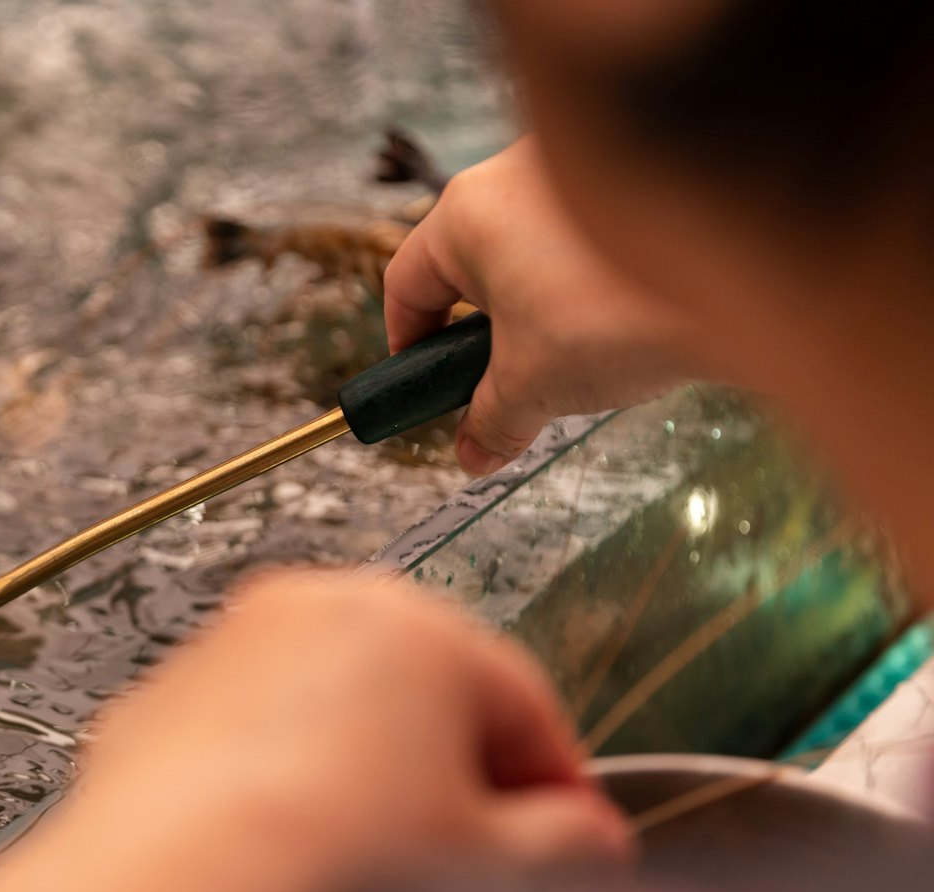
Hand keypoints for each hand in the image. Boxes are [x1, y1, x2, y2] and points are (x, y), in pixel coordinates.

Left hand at [57, 570, 632, 891]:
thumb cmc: (331, 876)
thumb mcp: (490, 873)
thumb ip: (568, 846)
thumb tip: (588, 838)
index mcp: (418, 626)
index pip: (524, 704)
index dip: (559, 788)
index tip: (570, 849)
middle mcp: (315, 607)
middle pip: (424, 695)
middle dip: (454, 776)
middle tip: (467, 867)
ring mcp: (224, 646)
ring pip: (330, 712)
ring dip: (362, 777)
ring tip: (362, 875)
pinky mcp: (156, 699)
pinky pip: (246, 739)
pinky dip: (274, 786)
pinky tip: (277, 865)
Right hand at [385, 138, 694, 474]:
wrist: (752, 271)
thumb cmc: (619, 311)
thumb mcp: (533, 384)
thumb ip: (493, 421)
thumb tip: (475, 452)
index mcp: (466, 214)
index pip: (407, 284)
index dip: (409, 347)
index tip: (426, 387)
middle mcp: (515, 174)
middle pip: (474, 266)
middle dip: (485, 335)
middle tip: (505, 389)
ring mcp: (581, 170)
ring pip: (537, 252)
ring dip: (542, 311)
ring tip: (578, 364)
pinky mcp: (643, 180)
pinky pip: (593, 242)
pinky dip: (595, 287)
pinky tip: (627, 328)